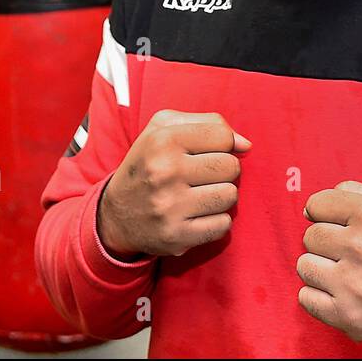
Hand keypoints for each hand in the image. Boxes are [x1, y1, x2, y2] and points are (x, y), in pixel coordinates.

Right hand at [98, 110, 249, 258]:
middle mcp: (165, 172)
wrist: (116, 215)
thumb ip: (208, 124)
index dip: (221, 144)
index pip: (222, 136)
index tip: (205, 152)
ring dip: (221, 196)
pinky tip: (198, 216)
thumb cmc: (148, 164)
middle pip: (231, 166)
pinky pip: (223, 225)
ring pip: (230, 195)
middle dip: (223, 170)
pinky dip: (216, 221)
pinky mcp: (177, 236)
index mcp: (163, 140)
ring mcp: (170, 207)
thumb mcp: (164, 129)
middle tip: (202, 176)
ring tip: (200, 195)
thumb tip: (246, 145)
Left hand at [297, 181, 361, 356]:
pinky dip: (321, 297)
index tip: (339, 224)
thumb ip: (358, 192)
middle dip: (328, 243)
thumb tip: (311, 206)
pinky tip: (345, 294)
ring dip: (322, 269)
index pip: (317, 204)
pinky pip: (306, 299)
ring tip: (349, 274)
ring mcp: (354, 285)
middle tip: (353, 253)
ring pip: (304, 266)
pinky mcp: (349, 317)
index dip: (326, 213)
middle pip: (310, 236)